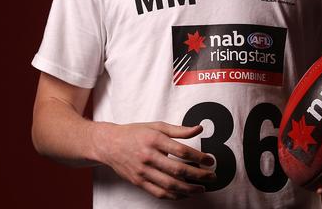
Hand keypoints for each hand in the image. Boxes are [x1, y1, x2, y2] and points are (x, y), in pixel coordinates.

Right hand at [93, 121, 214, 199]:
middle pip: (178, 169)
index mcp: (154, 139)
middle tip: (212, 176)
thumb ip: (179, 130)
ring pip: (170, 185)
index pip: (182, 151)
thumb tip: (199, 128)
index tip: (210, 160)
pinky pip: (159, 193)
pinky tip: (184, 194)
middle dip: (199, 175)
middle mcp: (148, 155)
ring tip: (201, 188)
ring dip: (189, 189)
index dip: (199, 157)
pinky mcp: (139, 182)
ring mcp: (143, 171)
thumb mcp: (156, 126)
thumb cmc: (134, 133)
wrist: (109, 144)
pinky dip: (174, 196)